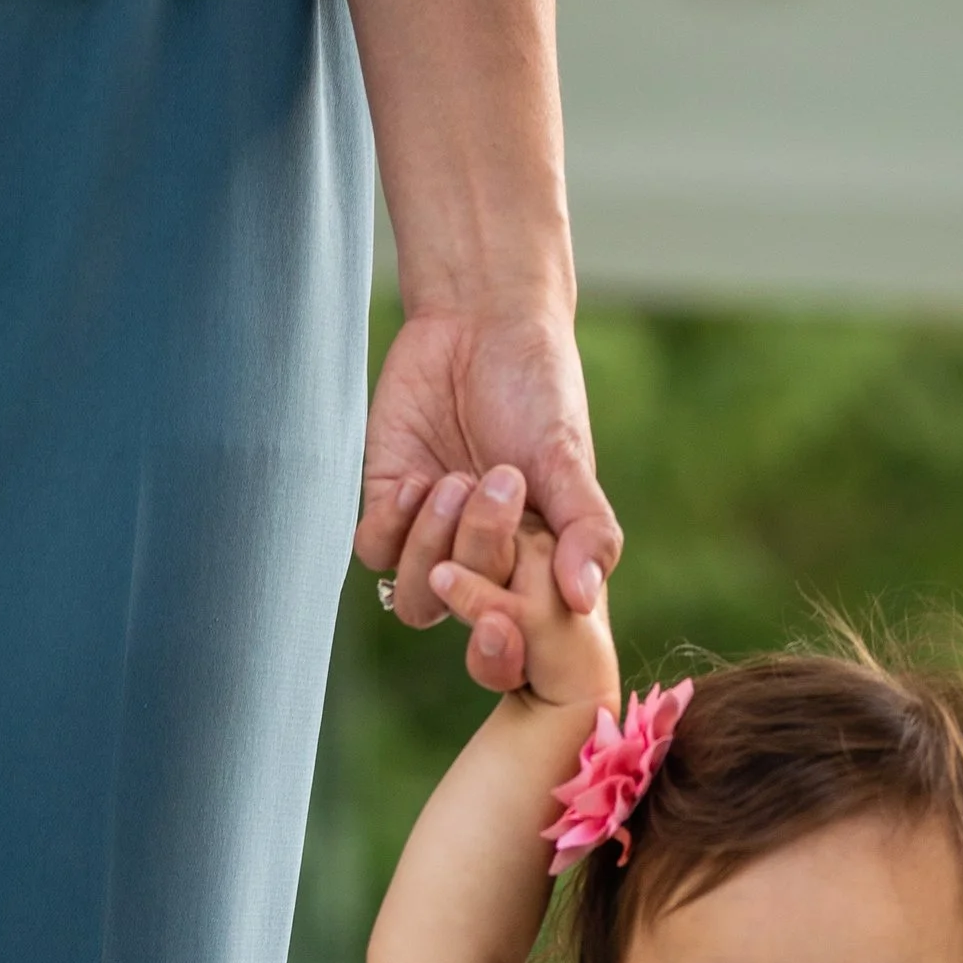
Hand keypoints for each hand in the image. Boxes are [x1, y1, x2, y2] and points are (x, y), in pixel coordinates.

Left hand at [358, 302, 619, 649]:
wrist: (484, 320)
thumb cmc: (539, 389)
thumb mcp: (570, 460)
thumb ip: (588, 529)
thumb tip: (584, 600)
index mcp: (534, 567)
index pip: (518, 639)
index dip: (507, 642)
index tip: (509, 606)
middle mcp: (482, 562)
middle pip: (465, 609)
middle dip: (479, 550)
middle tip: (500, 477)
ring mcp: (431, 537)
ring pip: (413, 596)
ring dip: (432, 543)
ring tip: (455, 478)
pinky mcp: (389, 501)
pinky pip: (374, 550)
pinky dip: (394, 523)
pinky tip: (418, 477)